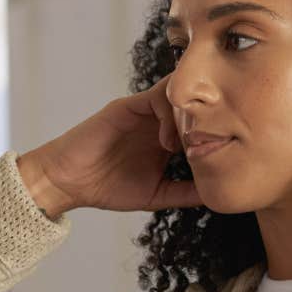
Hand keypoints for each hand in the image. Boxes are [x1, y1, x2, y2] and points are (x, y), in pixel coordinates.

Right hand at [16, 79, 199, 217]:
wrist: (68, 181)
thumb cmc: (106, 188)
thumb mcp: (156, 195)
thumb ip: (184, 192)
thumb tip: (216, 195)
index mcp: (166, 139)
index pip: (200, 126)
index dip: (216, 135)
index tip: (223, 157)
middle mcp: (157, 121)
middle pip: (196, 107)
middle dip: (209, 122)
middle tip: (213, 146)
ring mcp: (144, 112)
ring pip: (181, 97)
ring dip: (191, 118)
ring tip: (188, 146)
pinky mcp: (128, 106)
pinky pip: (157, 96)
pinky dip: (170, 115)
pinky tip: (167, 143)